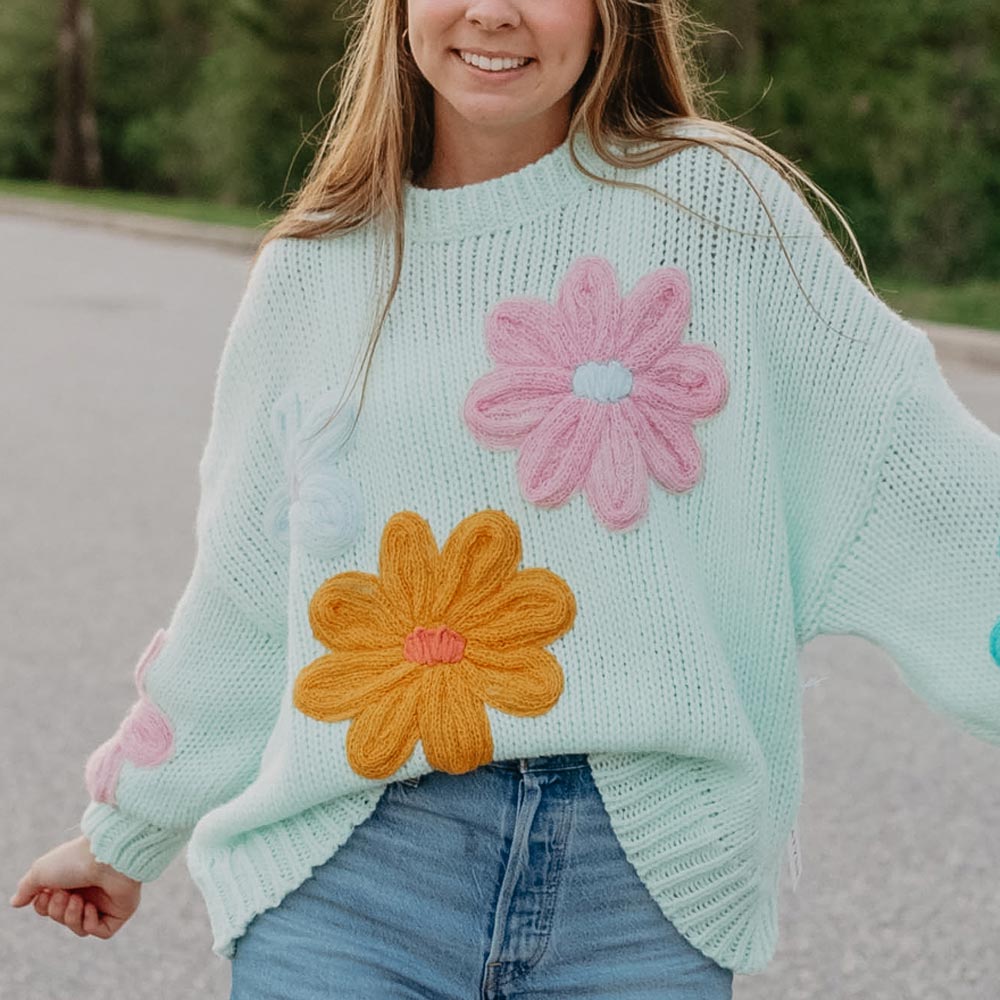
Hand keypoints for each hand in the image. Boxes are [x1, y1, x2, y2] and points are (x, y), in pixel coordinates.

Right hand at [9, 834, 141, 938]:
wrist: (107, 856)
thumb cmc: (74, 860)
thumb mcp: (42, 871)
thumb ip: (28, 888)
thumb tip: (15, 902)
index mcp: (72, 880)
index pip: (50, 907)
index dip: (43, 907)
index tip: (45, 894)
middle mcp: (89, 890)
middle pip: (63, 918)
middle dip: (57, 911)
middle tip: (64, 894)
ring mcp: (106, 901)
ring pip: (79, 927)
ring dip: (72, 917)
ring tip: (77, 899)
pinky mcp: (120, 910)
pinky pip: (102, 932)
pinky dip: (90, 923)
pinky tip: (91, 907)